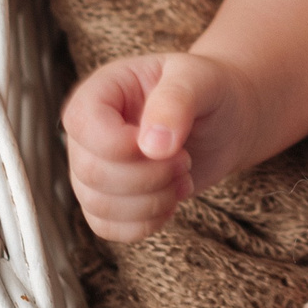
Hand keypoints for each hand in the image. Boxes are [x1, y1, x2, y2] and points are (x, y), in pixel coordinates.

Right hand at [61, 51, 258, 244]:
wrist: (224, 118)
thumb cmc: (208, 90)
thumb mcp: (200, 79)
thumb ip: (175, 102)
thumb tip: (152, 146)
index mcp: (101, 90)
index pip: (83, 124)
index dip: (121, 145)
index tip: (168, 144)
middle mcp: (89, 132)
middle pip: (92, 172)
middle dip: (148, 176)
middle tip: (185, 161)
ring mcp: (94, 168)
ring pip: (98, 205)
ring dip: (151, 202)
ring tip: (183, 179)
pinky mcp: (108, 199)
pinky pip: (107, 227)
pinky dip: (145, 223)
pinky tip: (172, 200)